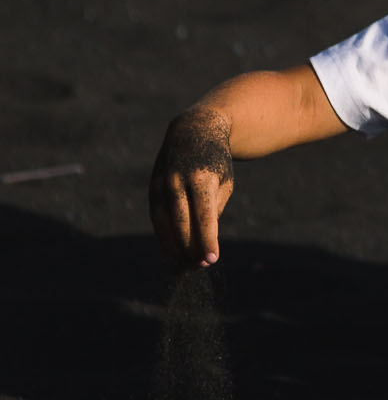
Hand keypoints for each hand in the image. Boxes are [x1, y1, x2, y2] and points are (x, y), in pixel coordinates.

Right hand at [148, 108, 234, 267]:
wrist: (193, 133)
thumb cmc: (216, 163)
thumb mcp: (224, 182)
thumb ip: (213, 210)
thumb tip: (202, 240)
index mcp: (202, 178)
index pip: (204, 215)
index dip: (207, 239)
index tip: (212, 259)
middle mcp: (177, 180)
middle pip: (181, 222)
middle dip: (190, 247)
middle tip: (200, 266)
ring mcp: (161, 183)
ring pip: (164, 222)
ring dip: (174, 246)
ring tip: (187, 264)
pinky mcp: (152, 188)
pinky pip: (156, 218)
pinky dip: (163, 236)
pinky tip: (172, 251)